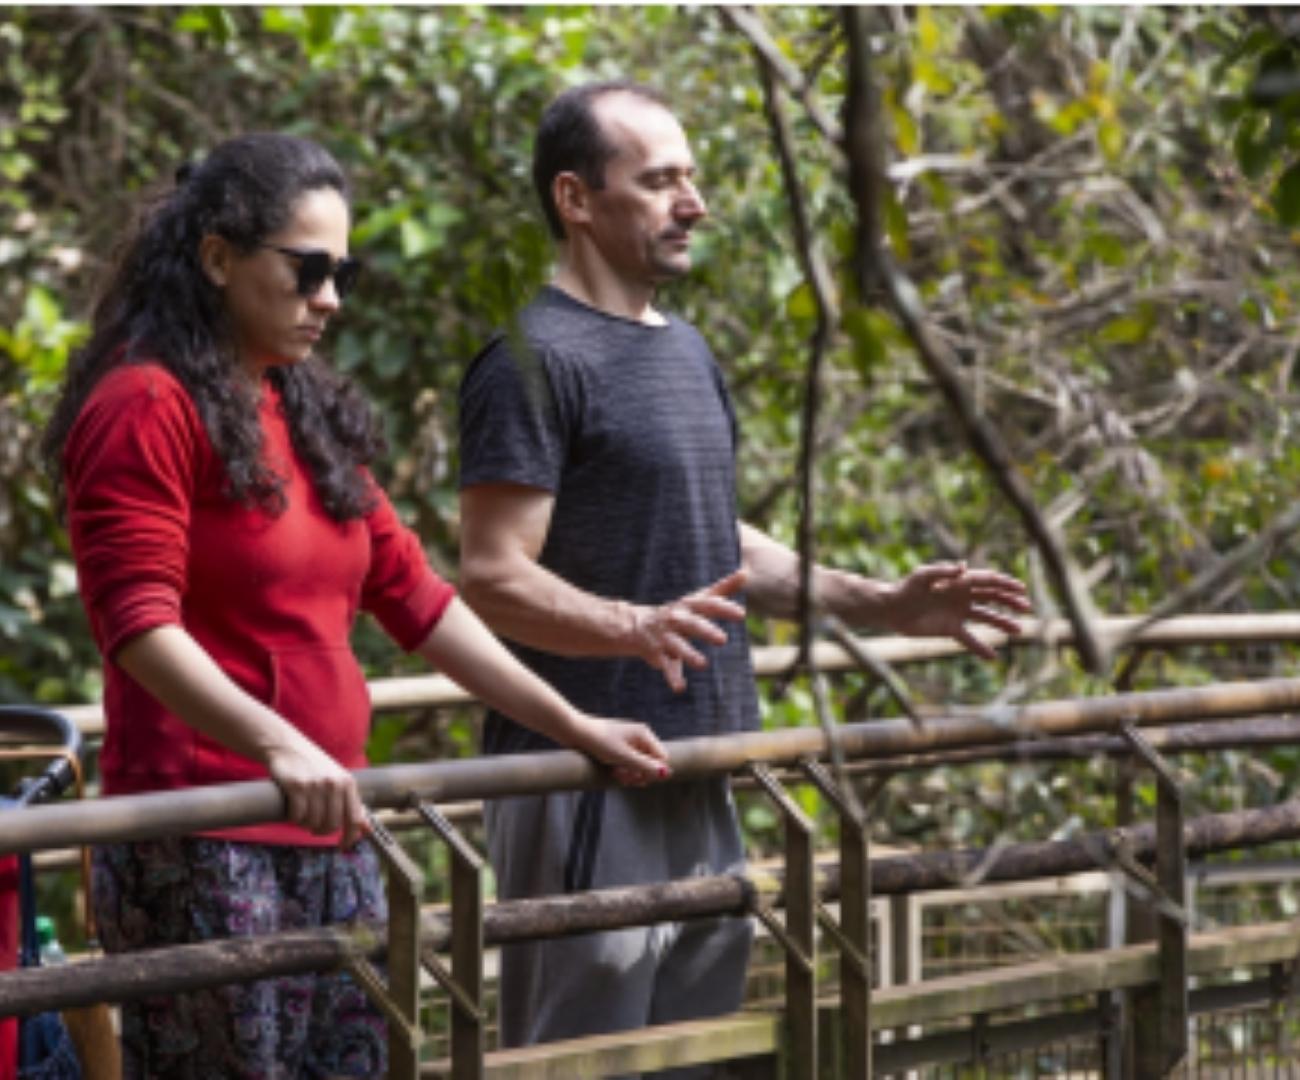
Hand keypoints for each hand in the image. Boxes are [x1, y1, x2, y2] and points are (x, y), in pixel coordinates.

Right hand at [265, 735, 368, 848]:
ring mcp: (316, 784)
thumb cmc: (314, 766)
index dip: (350, 837)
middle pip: (332, 825)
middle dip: (322, 831)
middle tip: (314, 826)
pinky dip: (294, 818)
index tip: (343, 847)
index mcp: (348, 783)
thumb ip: (351, 803)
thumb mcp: (337, 779)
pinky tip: (293, 811)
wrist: (287, 746)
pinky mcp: (296, 786)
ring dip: (306, 824)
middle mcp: (334, 783)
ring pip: (313, 822)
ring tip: (303, 816)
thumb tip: (367, 829)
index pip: (355, 819)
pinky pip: (297, 815)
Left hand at [571, 715, 671, 785]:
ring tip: (617, 774)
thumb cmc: (599, 742)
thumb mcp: (623, 757)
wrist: (575, 732)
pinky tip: (613, 772)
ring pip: (638, 765)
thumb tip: (667, 774)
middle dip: (639, 774)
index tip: (639, 778)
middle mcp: (639, 738)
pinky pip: (627, 763)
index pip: (662, 758)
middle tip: (625, 778)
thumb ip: (646, 766)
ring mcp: (628, 743)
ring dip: (630, 774)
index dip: (653, 771)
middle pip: (650, 763)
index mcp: (644, 734)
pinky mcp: (618, 748)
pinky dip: (622, 770)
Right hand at [629, 569, 747, 691]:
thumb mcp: (697, 599)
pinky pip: (666, 666)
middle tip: (722, 639)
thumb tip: (746, 573)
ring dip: (689, 654)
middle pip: (692, 624)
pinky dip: (673, 677)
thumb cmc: (678, 612)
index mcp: (689, 606)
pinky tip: (680, 688)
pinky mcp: (658, 653)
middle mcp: (677, 619)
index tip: (741, 614)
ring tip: (703, 664)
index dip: (724, 609)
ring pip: (678, 646)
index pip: (708, 605)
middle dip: (706, 631)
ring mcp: (666, 636)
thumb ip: (722, 589)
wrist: (637, 624)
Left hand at [886, 562, 1031, 658]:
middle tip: (1026, 608)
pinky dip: (981, 647)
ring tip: (1019, 630)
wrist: (891, 608)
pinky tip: (994, 656)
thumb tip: (963, 566)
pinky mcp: (950, 629)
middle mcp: (962, 596)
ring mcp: (957, 613)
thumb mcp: (922, 576)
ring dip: (1002, 623)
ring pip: (986, 617)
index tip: (1021, 589)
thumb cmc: (905, 588)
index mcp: (958, 581)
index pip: (987, 581)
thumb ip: (942, 571)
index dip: (1005, 584)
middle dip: (1010, 602)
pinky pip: (970, 639)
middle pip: (992, 597)